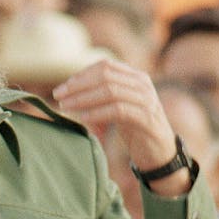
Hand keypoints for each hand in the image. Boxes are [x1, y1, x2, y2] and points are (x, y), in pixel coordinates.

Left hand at [53, 59, 185, 194]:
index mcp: (135, 77)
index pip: (105, 66)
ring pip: (110, 91)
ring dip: (83, 98)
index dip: (81, 75)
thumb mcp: (116, 107)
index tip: (63, 88)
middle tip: (58, 96)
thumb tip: (67, 94)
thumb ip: (99, 97)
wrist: (160, 152)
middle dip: (78, 85)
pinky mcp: (147, 118)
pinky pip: (118, 110)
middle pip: (105, 76)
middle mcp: (143, 84)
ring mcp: (147, 100)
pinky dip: (97, 113)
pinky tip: (82, 118)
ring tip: (65, 107)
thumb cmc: (134, 129)